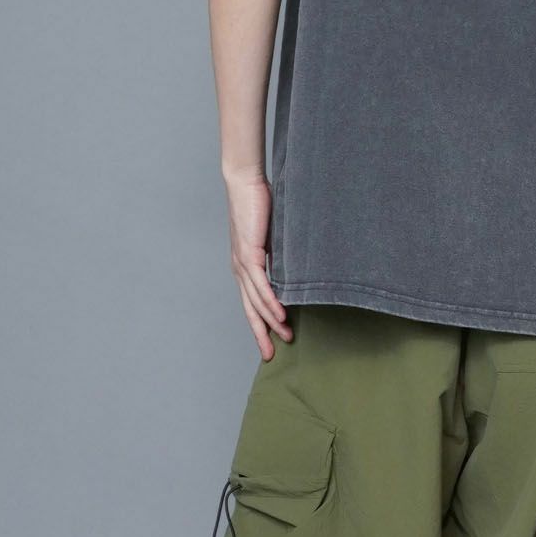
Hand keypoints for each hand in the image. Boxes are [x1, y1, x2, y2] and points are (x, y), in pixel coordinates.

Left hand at [224, 172, 291, 359]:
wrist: (245, 182)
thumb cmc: (258, 203)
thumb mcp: (273, 235)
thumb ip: (280, 254)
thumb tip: (295, 267)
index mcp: (244, 266)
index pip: (251, 302)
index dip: (259, 323)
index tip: (270, 341)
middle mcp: (240, 268)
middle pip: (250, 309)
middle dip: (260, 333)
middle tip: (271, 354)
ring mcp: (242, 263)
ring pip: (257, 301)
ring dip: (271, 321)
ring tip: (285, 336)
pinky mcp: (249, 254)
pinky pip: (261, 285)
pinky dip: (271, 302)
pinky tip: (281, 315)